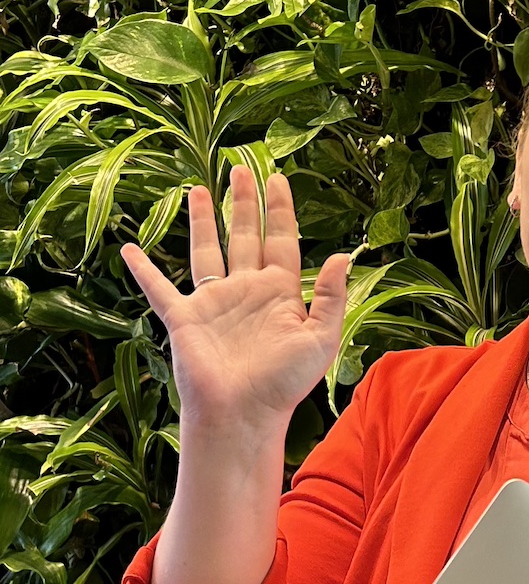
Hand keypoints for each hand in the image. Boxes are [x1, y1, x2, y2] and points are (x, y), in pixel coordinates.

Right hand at [120, 166, 350, 426]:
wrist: (243, 414)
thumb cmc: (284, 384)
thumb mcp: (320, 339)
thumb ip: (330, 297)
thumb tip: (342, 254)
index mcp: (280, 294)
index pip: (282, 240)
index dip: (280, 210)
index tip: (277, 178)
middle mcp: (247, 292)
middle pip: (245, 236)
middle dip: (243, 203)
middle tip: (240, 169)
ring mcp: (214, 304)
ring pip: (208, 251)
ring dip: (203, 221)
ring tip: (199, 189)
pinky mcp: (184, 319)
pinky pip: (159, 289)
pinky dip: (143, 270)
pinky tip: (130, 250)